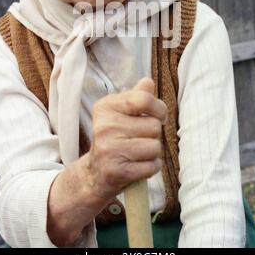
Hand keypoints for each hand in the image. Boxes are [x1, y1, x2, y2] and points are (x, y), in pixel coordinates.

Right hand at [86, 78, 167, 200]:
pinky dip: (151, 167)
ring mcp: (109, 149)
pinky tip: (137, 165)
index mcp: (106, 106)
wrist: (95, 172)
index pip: (144, 99)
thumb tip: (148, 82)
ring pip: (155, 147)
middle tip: (139, 139)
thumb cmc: (115, 137)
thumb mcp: (120, 112)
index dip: (159, 109)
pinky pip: (152, 166)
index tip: (158, 116)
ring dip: (153, 152)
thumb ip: (136, 96)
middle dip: (154, 134)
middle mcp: (104, 126)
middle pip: (154, 126)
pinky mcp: (116, 171)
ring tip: (137, 153)